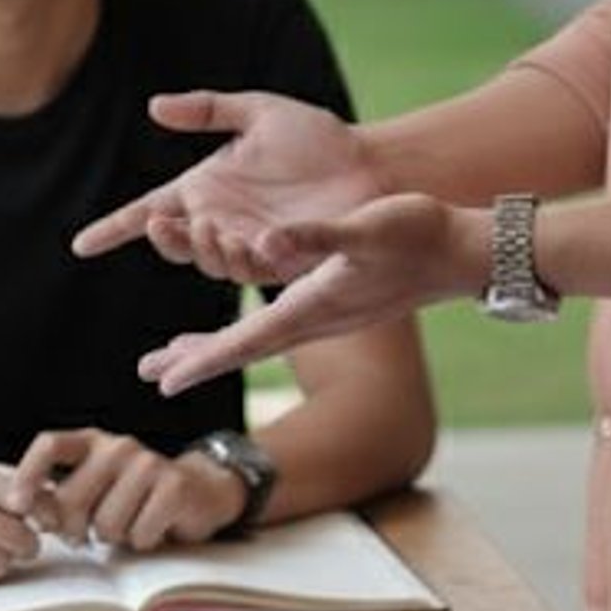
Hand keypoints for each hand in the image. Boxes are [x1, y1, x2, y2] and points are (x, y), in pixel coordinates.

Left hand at [3, 427, 247, 551]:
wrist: (198, 492)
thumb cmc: (132, 498)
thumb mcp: (92, 489)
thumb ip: (57, 495)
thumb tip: (18, 510)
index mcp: (91, 442)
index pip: (49, 444)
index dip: (27, 475)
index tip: (16, 507)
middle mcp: (118, 446)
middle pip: (71, 499)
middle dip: (76, 529)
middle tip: (91, 533)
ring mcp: (148, 463)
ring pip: (105, 524)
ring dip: (114, 538)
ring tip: (129, 524)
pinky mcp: (175, 485)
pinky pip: (139, 534)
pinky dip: (142, 542)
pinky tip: (153, 527)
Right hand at [72, 91, 381, 284]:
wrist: (369, 164)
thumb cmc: (317, 137)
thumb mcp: (260, 112)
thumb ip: (209, 110)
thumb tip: (154, 107)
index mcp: (205, 187)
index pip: (148, 212)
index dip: (115, 229)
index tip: (81, 245)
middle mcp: (220, 220)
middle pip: (175, 242)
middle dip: (164, 239)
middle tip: (164, 224)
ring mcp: (249, 243)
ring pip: (210, 261)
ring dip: (205, 249)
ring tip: (213, 227)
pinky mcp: (282, 260)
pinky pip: (254, 268)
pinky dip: (248, 257)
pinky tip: (255, 240)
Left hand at [139, 194, 481, 396]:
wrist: (460, 253)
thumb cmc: (417, 236)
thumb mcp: (365, 228)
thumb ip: (317, 237)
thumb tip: (264, 243)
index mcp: (314, 305)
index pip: (246, 340)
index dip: (204, 359)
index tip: (165, 381)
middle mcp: (314, 317)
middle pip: (242, 346)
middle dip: (196, 358)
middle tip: (151, 372)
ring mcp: (325, 313)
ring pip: (256, 336)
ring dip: (214, 344)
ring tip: (174, 354)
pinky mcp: (334, 301)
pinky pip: (275, 323)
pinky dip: (244, 328)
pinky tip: (240, 324)